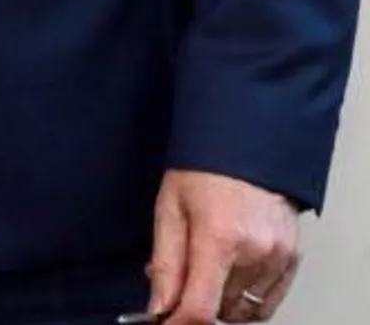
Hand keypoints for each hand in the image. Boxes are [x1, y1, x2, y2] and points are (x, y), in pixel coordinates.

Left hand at [146, 169, 300, 322]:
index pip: (200, 306)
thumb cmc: (203, 170)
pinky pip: (268, 303)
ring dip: (222, 301)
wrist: (246, 144)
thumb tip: (159, 307)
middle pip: (221, 310)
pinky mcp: (292, 259)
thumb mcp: (170, 208)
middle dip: (196, 301)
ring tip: (207, 267)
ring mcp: (278, 257)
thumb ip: (165, 263)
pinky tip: (231, 277)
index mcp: (219, 235)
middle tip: (182, 276)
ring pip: (244, 310)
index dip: (179, 322)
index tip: (166, 321)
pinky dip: (246, 300)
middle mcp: (254, 251)